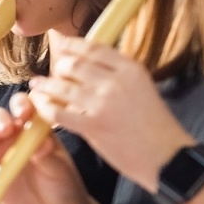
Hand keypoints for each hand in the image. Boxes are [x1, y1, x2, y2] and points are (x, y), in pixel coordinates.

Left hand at [29, 30, 192, 188]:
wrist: (167, 157)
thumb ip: (117, 75)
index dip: (71, 46)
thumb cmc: (154, 125)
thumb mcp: (142, 88)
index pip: (92, 47)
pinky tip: (41, 108)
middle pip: (73, 64)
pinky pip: (58, 112)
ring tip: (35, 87)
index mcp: (130, 69)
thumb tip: (89, 65)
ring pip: (61, 86)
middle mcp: (116, 81)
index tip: (60, 47)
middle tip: (50, 74)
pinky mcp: (93, 126)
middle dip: (57, 68)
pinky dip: (45, 108)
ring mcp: (103, 103)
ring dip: (44, 86)